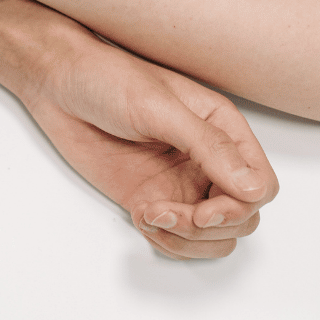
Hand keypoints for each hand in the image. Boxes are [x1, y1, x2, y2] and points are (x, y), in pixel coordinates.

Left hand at [24, 33, 277, 258]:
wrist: (59, 84)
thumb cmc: (107, 78)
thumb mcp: (160, 107)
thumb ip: (208, 147)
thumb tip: (254, 188)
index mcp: (222, 128)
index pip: (261, 185)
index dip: (239, 207)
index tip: (203, 211)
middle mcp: (208, 159)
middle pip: (242, 217)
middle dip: (209, 227)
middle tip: (167, 213)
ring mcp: (180, 183)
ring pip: (214, 237)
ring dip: (187, 240)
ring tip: (151, 215)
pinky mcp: (152, 200)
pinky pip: (178, 239)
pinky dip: (166, 241)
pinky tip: (140, 215)